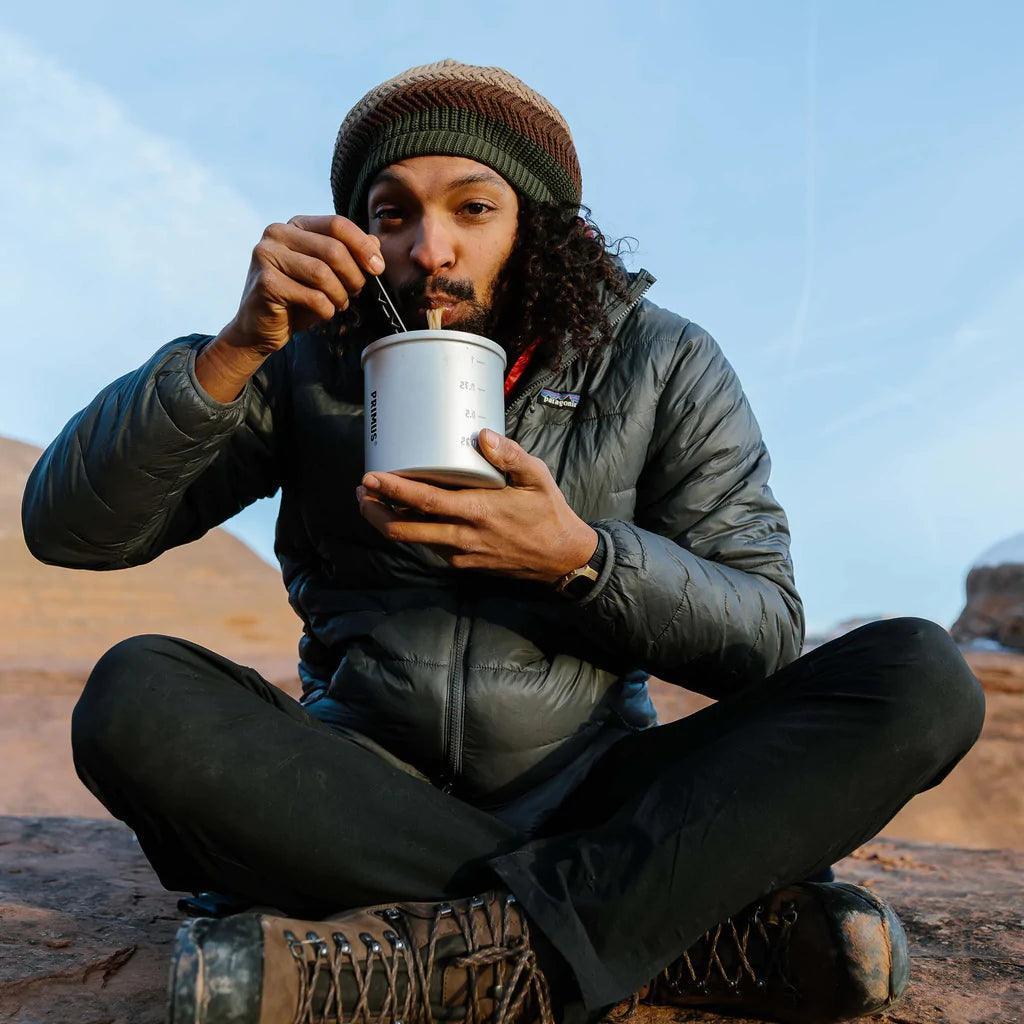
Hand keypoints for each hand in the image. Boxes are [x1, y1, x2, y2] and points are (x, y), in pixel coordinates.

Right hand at [195, 215, 385, 401]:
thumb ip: (349, 254)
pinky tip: (322, 314)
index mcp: (295, 225)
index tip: (378, 268)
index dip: (363, 246)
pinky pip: (312, 297)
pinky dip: (326, 310)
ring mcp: (267, 256)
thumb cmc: (296, 299)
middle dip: (353, 276)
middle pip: (333, 249)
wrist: (261, 328)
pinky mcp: (266, 283)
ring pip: (323, 273)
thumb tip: (375, 242)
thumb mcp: (327, 273)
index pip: (337, 224)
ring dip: (340, 295)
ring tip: (339, 304)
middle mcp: (277, 234)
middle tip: (356, 292)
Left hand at [357, 429, 598, 583]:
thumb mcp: (537, 478)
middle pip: (404, 529)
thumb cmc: (549, 514)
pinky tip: (410, 517)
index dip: (393, 490)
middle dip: (375, 512)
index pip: (425, 501)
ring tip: (375, 503)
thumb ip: (509, 455)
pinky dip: (415, 533)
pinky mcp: (465, 565)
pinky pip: (432, 548)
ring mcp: (461, 555)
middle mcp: (463, 537)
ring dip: (390, 523)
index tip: (371, 477)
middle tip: (362, 492)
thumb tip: (482, 434)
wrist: (562, 560)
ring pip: (414, 541)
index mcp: (478, 511)